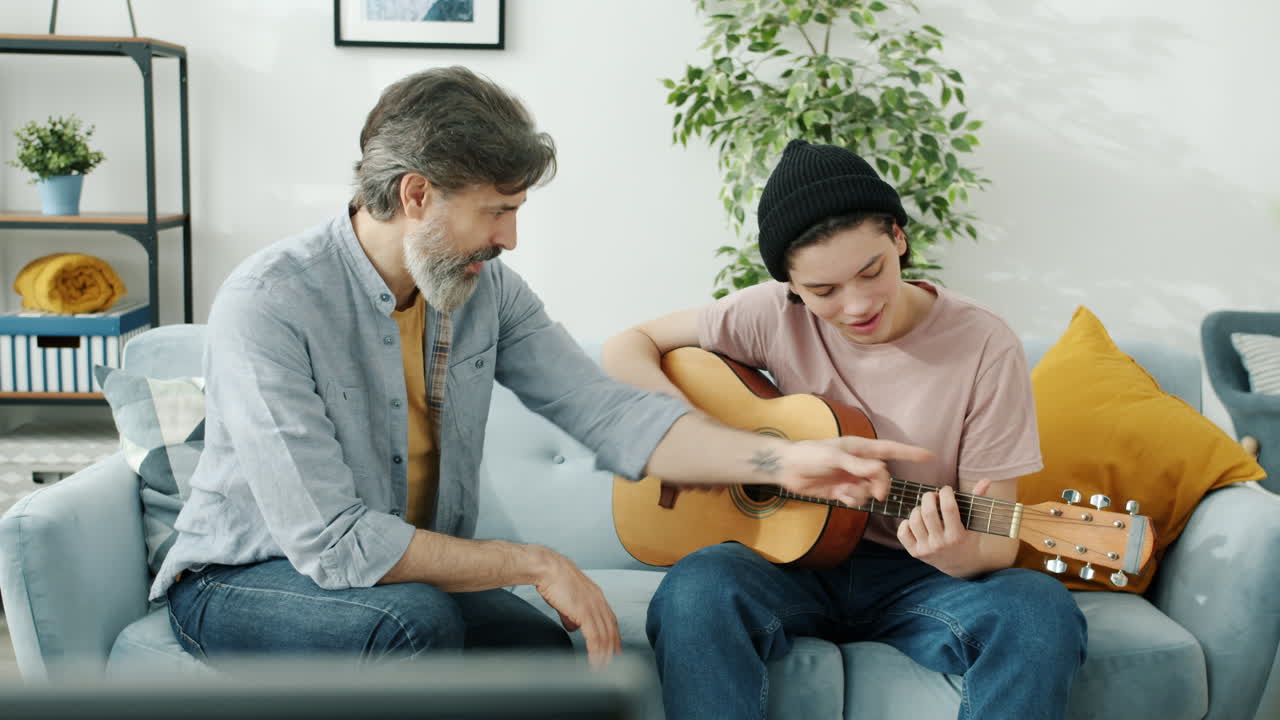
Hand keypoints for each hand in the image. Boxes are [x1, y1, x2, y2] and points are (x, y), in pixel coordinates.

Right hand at [532, 548, 620, 668]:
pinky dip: (596, 652)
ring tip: (602, 668)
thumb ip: (571, 614)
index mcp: (596, 596)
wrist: (547, 568)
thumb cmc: (553, 580)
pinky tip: (594, 661)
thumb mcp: (566, 599)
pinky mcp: (585, 611)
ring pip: (604, 636)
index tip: (615, 650)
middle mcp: (599, 601)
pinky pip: (594, 637)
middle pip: (611, 630)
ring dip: (604, 655)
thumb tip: (573, 626)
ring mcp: (593, 606)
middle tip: (612, 665)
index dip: (614, 637)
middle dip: (613, 649)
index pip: (611, 620)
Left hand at [771, 436, 933, 507]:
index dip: (910, 453)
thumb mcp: (834, 457)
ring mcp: (851, 477)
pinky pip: (857, 499)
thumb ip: (857, 465)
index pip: (890, 450)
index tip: (929, 456)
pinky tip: (840, 496)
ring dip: (862, 494)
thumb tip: (881, 470)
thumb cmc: (810, 455)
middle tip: (877, 494)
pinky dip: (852, 500)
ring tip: (845, 491)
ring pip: (870, 490)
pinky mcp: (842, 490)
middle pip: (883, 477)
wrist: (787, 468)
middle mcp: (858, 463)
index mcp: (860, 448)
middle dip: (881, 486)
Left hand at [897, 479, 991, 576]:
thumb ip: (977, 500)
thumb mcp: (974, 522)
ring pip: (914, 521)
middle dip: (928, 497)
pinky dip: (906, 523)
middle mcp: (941, 544)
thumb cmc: (968, 537)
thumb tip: (986, 480)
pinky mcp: (915, 553)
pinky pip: (902, 533)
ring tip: (925, 508)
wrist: (960, 565)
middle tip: (932, 495)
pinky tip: (915, 521)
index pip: (949, 508)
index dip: (946, 493)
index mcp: (957, 536)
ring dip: (918, 509)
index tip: (946, 490)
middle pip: (928, 512)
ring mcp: (926, 549)